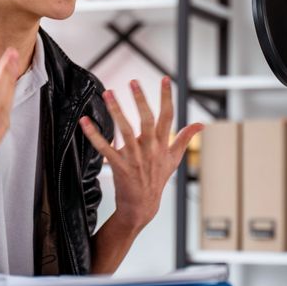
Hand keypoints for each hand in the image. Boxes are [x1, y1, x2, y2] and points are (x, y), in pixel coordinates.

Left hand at [80, 76, 202, 231]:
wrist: (143, 206)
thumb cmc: (157, 180)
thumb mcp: (175, 159)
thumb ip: (186, 139)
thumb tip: (201, 125)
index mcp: (163, 145)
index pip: (168, 116)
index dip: (167, 97)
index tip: (164, 78)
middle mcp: (150, 149)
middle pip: (147, 120)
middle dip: (140, 100)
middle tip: (133, 81)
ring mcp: (135, 158)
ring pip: (126, 131)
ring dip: (116, 111)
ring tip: (108, 93)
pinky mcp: (120, 166)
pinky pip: (105, 148)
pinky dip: (94, 135)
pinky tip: (85, 122)